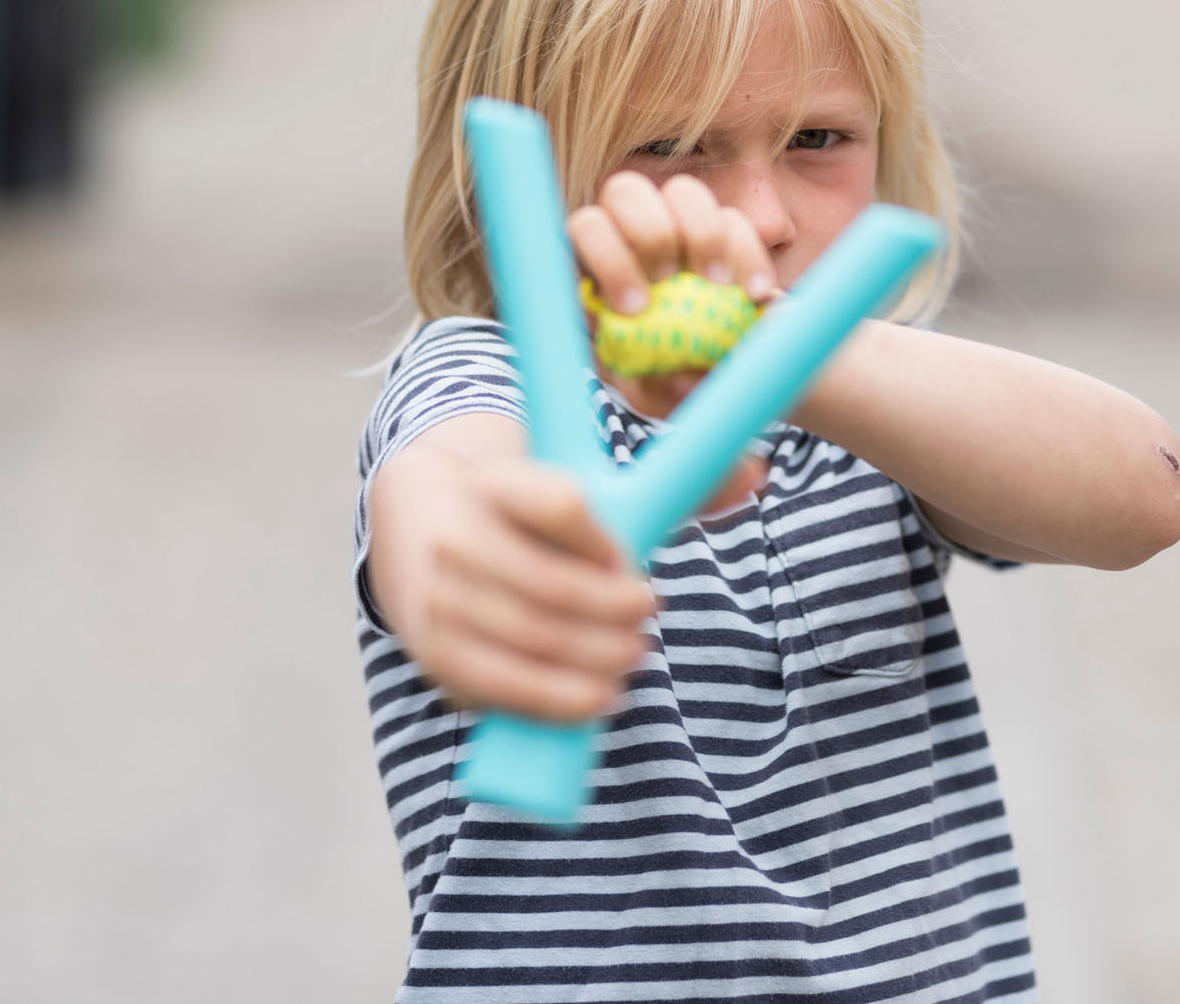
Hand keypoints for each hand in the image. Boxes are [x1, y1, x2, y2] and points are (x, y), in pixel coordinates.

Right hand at [369, 441, 765, 722]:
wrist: (423, 524)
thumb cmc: (530, 514)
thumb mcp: (586, 485)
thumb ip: (674, 482)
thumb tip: (756, 477)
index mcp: (499, 480)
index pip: (557, 504)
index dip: (604, 543)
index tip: (633, 565)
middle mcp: (458, 532)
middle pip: (547, 582)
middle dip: (611, 612)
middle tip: (647, 620)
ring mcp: (437, 594)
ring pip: (527, 634)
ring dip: (592, 657)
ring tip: (630, 657)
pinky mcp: (432, 649)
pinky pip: (494, 683)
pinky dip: (552, 699)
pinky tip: (597, 701)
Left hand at [568, 171, 780, 422]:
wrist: (732, 375)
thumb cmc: (674, 383)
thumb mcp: (655, 395)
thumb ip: (654, 387)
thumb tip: (672, 374)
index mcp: (596, 272)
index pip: (582, 233)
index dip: (605, 258)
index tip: (636, 307)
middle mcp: (632, 237)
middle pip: (624, 191)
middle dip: (650, 231)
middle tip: (671, 280)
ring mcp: (680, 227)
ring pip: (681, 191)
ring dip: (700, 233)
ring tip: (716, 285)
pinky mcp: (726, 232)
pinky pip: (734, 220)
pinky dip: (745, 254)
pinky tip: (753, 294)